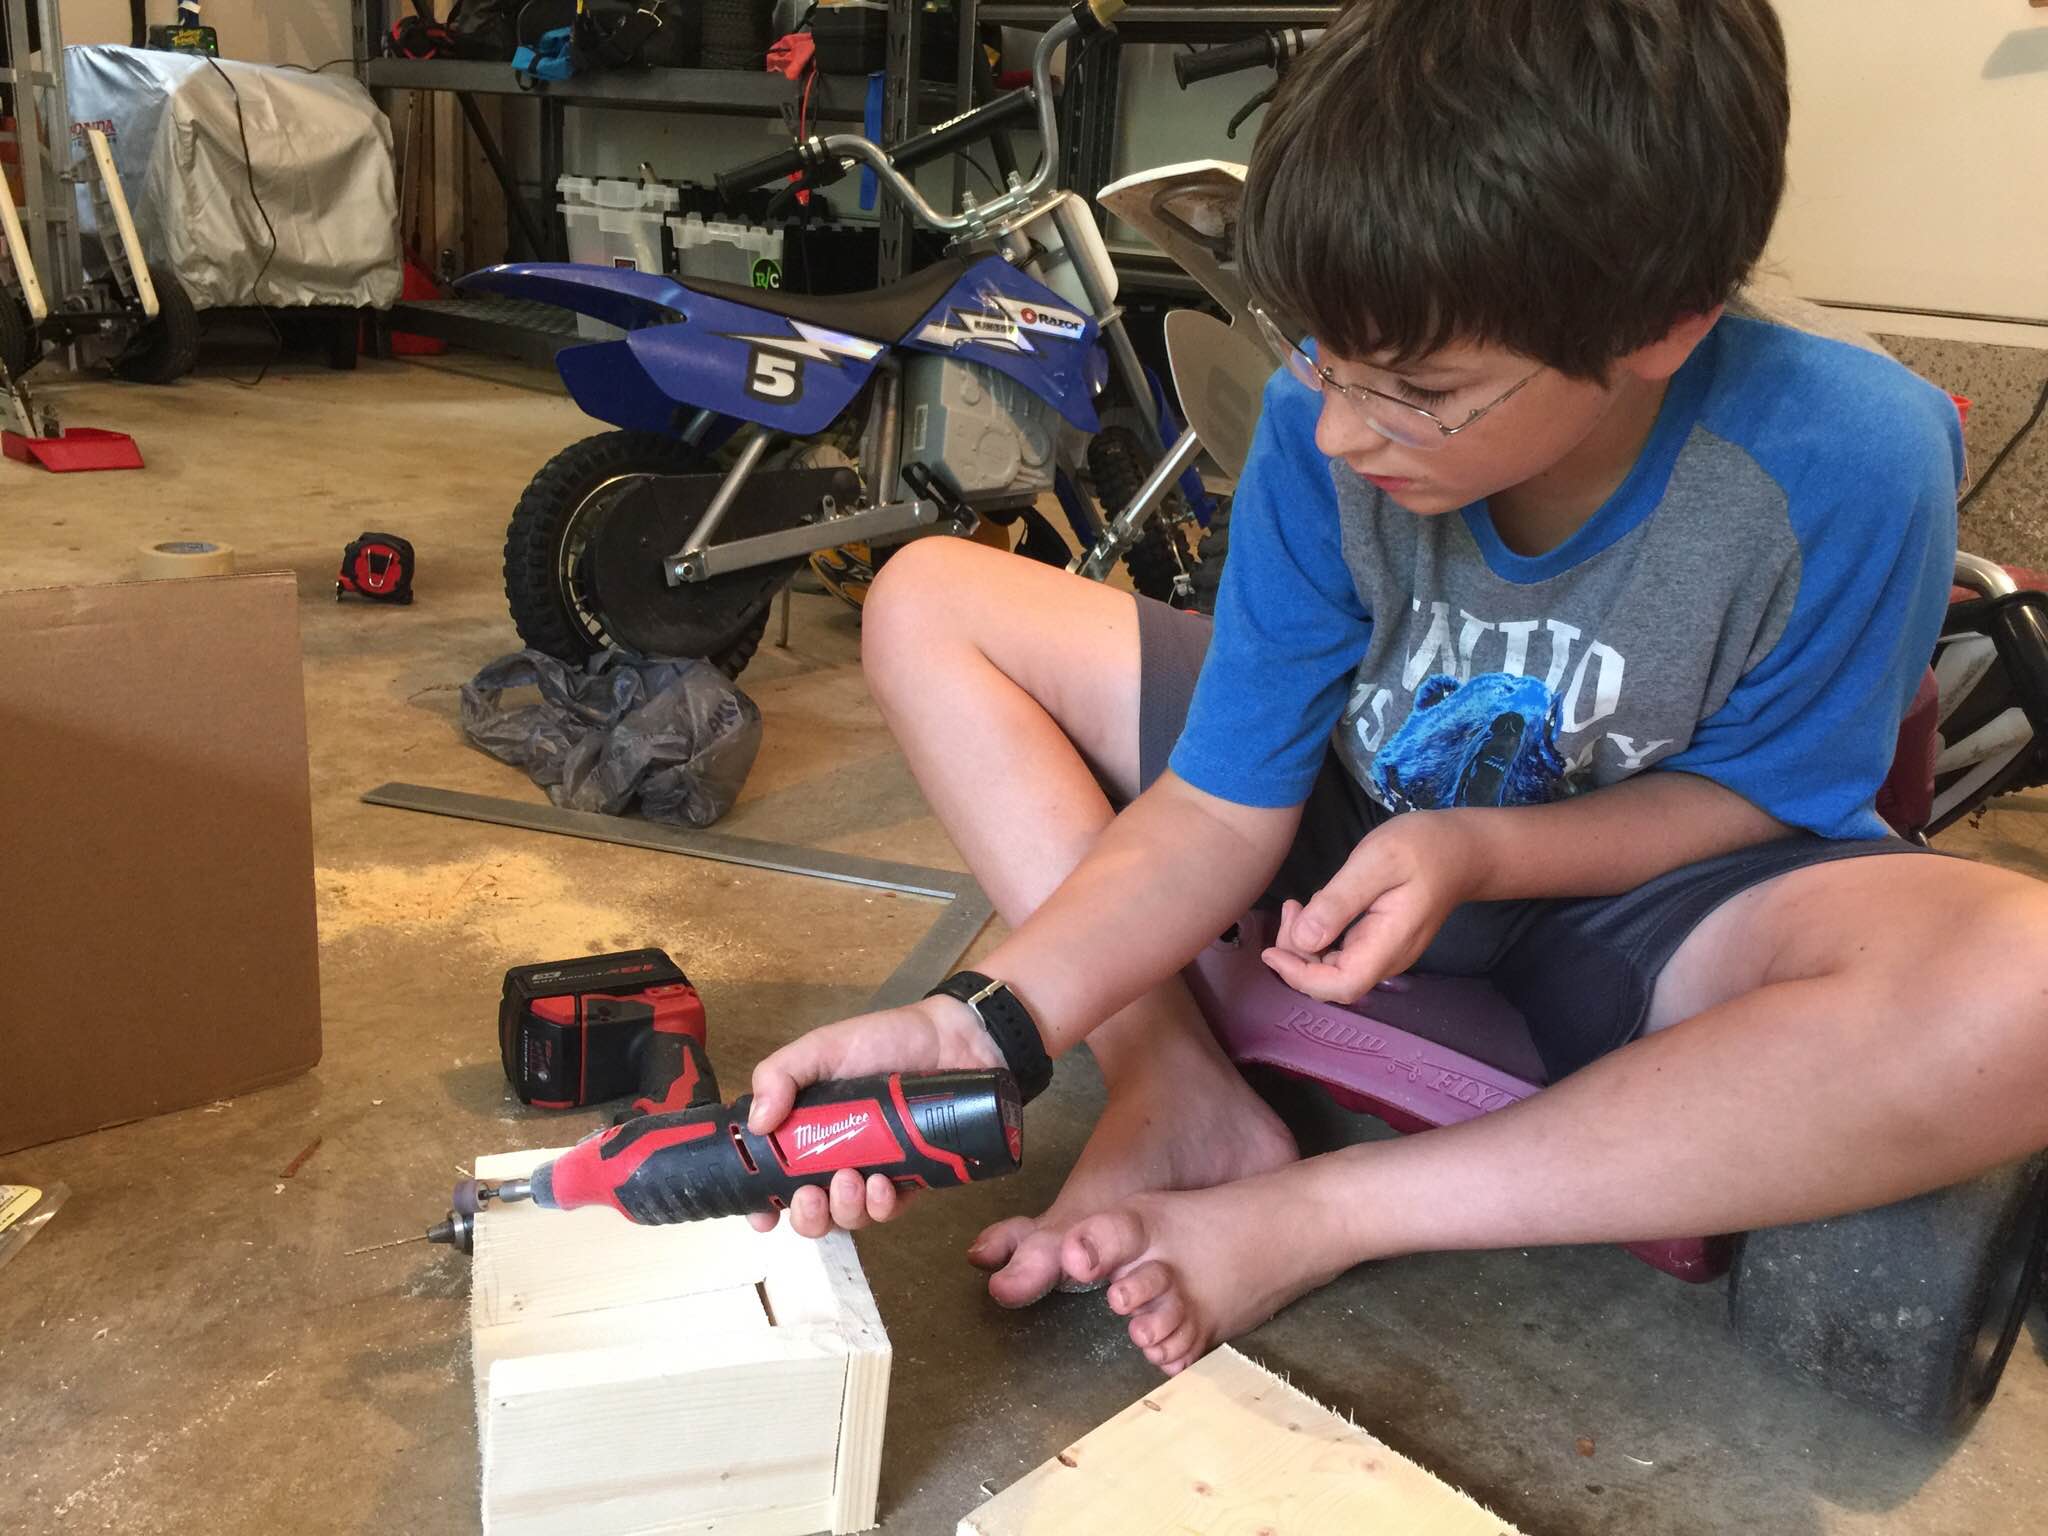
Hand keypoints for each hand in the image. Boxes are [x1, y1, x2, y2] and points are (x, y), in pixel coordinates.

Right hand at [745, 993, 1005, 1237]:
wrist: (952, 1040)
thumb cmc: (883, 1041)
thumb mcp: (823, 1048)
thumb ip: (781, 1074)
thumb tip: (755, 1123)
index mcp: (808, 1132)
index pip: (776, 1180)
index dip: (765, 1205)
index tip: (763, 1216)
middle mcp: (837, 1159)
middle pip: (812, 1212)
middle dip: (807, 1216)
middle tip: (810, 1195)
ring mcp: (875, 1172)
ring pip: (850, 1217)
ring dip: (844, 1209)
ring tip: (851, 1179)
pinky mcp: (913, 1179)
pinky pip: (890, 1211)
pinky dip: (881, 1205)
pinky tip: (883, 1184)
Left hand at [1261, 810, 1480, 1003]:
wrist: (1464, 849)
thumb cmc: (1424, 848)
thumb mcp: (1377, 861)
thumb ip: (1340, 900)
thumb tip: (1304, 939)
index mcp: (1389, 943)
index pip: (1342, 985)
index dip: (1301, 977)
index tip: (1272, 951)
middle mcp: (1387, 959)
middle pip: (1332, 982)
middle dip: (1297, 956)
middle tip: (1290, 908)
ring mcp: (1385, 954)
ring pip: (1334, 970)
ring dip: (1305, 947)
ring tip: (1296, 906)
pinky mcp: (1379, 943)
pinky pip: (1342, 955)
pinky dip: (1319, 939)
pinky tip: (1314, 909)